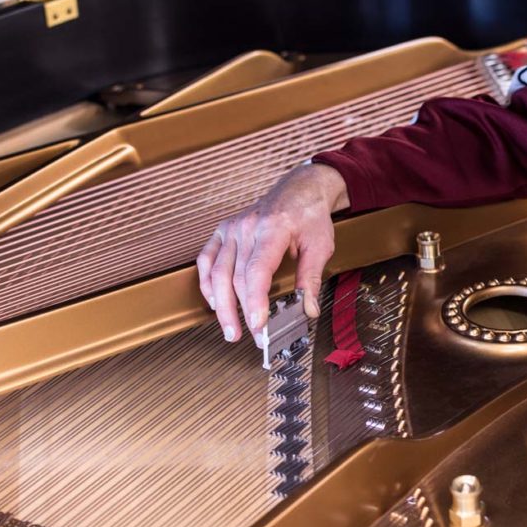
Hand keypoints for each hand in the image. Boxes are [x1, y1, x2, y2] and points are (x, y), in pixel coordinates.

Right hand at [196, 163, 348, 341]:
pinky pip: (206, 259)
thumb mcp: (320, 245)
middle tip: (253, 337)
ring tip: (231, 330)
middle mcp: (247, 227)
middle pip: (235, 277)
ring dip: (221, 305)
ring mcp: (231, 228)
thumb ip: (312, 278)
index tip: (258, 324)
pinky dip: (206, 283)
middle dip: (241, 312)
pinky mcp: (223, 231)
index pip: (257, 270)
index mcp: (273, 228)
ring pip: (217, 272)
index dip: (254, 300)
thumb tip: (308, 309)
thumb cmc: (309, 215)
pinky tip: (214, 302)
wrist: (299, 189)